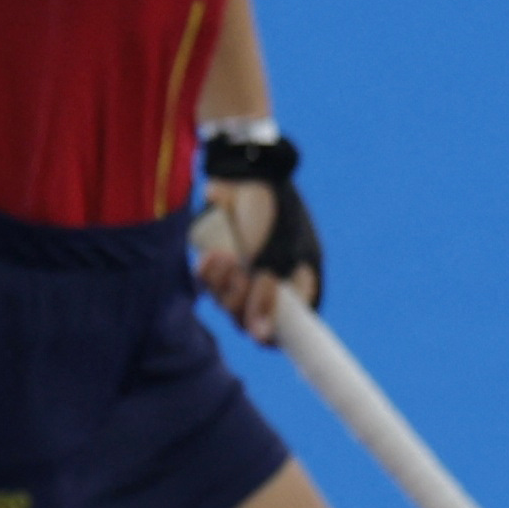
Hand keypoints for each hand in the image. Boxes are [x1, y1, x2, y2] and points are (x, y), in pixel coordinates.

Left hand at [196, 171, 320, 342]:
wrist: (243, 169)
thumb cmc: (270, 210)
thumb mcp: (273, 256)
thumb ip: (267, 297)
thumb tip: (260, 338)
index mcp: (300, 283)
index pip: (291, 328)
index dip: (273, 334)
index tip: (257, 333)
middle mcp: (274, 283)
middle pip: (253, 320)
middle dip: (240, 300)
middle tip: (238, 274)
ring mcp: (247, 274)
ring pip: (229, 304)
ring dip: (223, 285)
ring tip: (224, 257)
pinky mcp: (222, 263)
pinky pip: (211, 287)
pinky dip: (209, 275)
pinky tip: (212, 255)